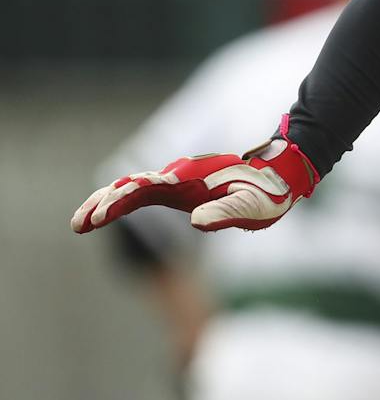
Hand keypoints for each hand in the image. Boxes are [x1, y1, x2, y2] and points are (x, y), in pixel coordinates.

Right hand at [72, 134, 317, 233]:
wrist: (281, 175)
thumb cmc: (266, 194)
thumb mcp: (250, 207)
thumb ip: (225, 212)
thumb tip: (197, 222)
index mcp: (188, 180)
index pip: (142, 190)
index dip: (117, 204)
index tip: (95, 218)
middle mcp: (178, 176)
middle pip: (129, 186)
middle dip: (101, 204)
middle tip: (77, 224)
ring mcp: (179, 181)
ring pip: (133, 187)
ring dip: (107, 202)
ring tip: (83, 221)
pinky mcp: (183, 188)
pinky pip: (146, 192)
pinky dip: (124, 201)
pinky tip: (112, 211)